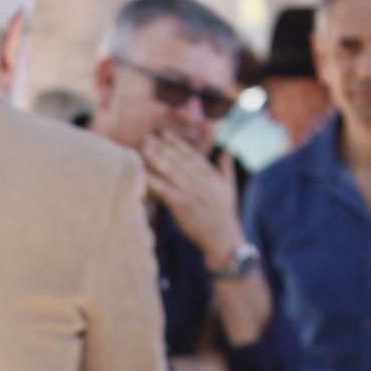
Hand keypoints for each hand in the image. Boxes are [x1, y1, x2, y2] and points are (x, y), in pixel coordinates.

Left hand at [141, 134, 242, 268]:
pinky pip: (164, 190)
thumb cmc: (224, 214)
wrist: (223, 238)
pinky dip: (153, 181)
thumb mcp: (229, 187)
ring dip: (156, 159)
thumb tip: (228, 150)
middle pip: (179, 160)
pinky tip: (141, 174)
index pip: (193, 155)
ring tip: (143, 149)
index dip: (178, 143)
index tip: (165, 133)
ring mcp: (191, 192)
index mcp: (211, 175)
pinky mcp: (182, 205)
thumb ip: (226, 168)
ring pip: (171, 171)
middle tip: (147, 136)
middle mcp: (201, 181)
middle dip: (163, 147)